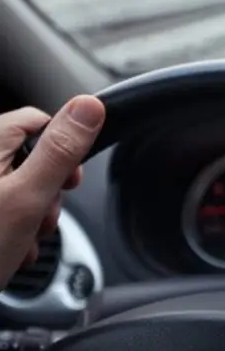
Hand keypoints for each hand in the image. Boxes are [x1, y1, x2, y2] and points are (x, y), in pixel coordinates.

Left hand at [0, 95, 104, 288]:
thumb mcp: (29, 198)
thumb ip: (61, 150)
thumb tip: (89, 106)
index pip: (39, 121)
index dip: (64, 150)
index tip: (69, 181)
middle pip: (27, 155)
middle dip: (46, 189)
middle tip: (42, 217)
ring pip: (13, 182)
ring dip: (30, 212)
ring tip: (23, 238)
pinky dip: (8, 223)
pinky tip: (9, 247)